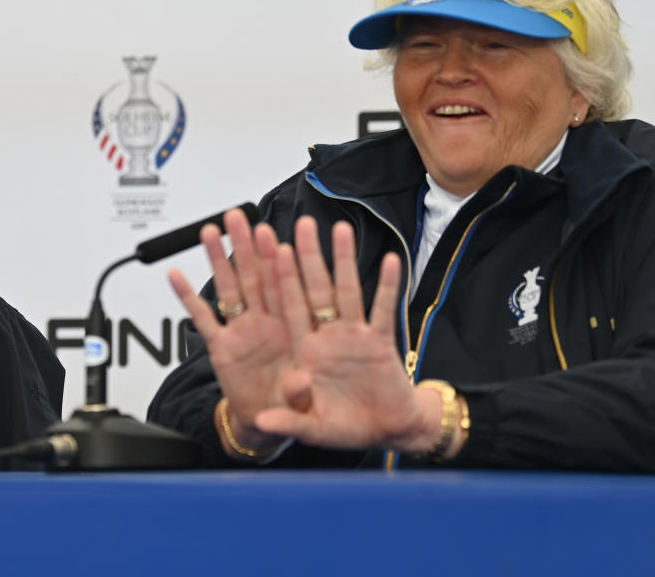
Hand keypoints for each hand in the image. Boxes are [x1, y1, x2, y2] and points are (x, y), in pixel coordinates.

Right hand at [168, 208, 292, 451]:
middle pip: (255, 277)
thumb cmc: (293, 404)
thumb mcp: (303, 403)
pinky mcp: (221, 347)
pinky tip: (177, 274)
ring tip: (210, 231)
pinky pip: (202, 317)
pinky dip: (188, 297)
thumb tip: (299, 381)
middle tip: (239, 217)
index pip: (285, 289)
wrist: (269, 422)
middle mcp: (266, 324)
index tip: (272, 235)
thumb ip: (300, 391)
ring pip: (230, 288)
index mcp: (292, 330)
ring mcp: (242, 332)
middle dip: (246, 246)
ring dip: (219, 259)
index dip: (278, 261)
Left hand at [253, 217, 440, 453]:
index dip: (282, 280)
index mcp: (306, 352)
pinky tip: (393, 260)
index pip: (289, 309)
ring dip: (345, 261)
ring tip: (341, 228)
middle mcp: (327, 338)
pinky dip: (389, 286)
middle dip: (308, 257)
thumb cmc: (346, 427)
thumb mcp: (312, 428)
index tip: (273, 250)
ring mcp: (353, 337)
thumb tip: (262, 422)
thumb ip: (289, 422)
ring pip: (347, 291)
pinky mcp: (380, 342)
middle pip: (315, 290)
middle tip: (301, 223)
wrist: (386, 431)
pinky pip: (384, 310)